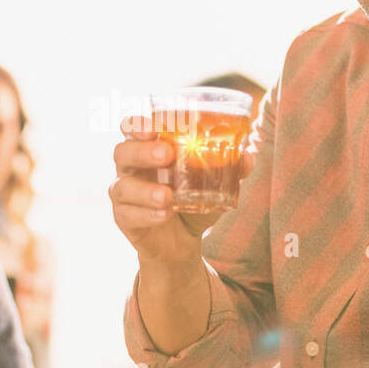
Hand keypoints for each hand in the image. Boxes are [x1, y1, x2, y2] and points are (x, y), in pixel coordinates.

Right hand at [108, 115, 252, 265]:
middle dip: (142, 151)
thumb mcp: (214, 185)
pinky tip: (164, 214)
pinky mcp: (124, 219)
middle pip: (122, 152)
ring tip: (167, 196)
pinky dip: (146, 214)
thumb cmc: (192, 200)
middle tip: (166, 155)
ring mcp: (124, 194)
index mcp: (147, 149)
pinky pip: (127, 214)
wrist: (182, 242)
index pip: (132, 128)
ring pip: (122, 187)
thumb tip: (246, 157)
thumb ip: (230, 169)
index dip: (139, 124)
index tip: (156, 127)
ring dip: (144, 190)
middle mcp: (130, 168)